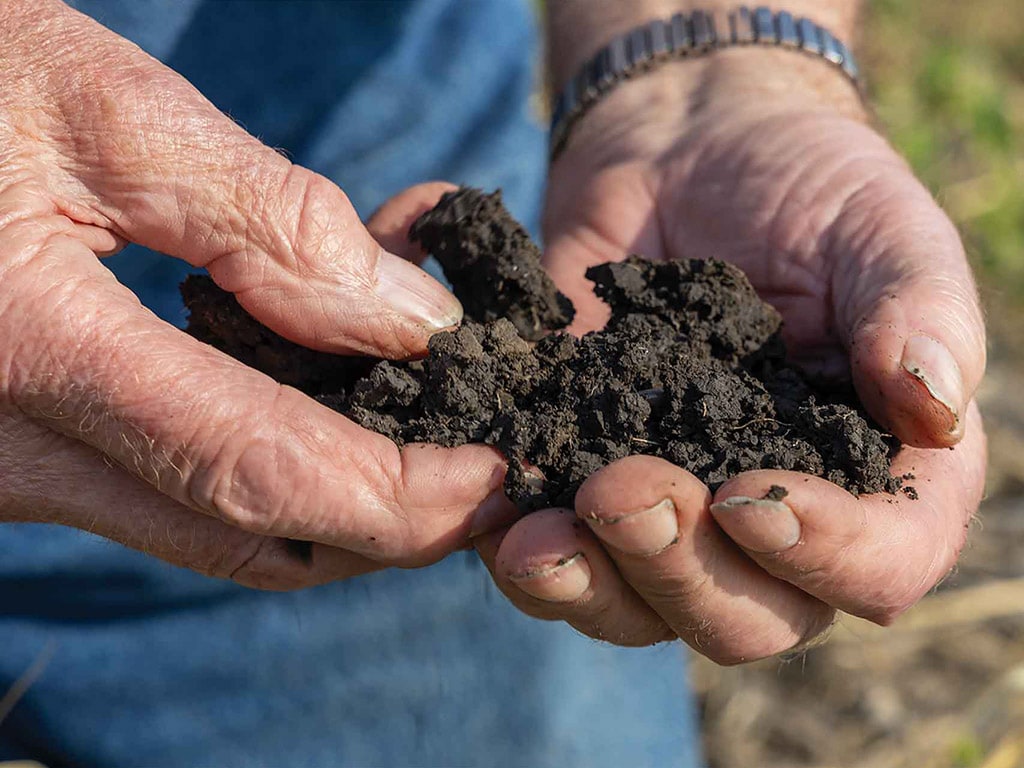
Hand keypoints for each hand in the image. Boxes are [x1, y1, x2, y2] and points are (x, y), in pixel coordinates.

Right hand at [0, 0, 516, 588]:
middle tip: (481, 481)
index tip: (491, 477)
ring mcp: (1, 470)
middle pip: (240, 534)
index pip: (251, 466)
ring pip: (205, 533)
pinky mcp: (14, 459)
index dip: (390, 494)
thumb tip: (412, 321)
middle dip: (381, 527)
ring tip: (426, 451)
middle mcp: (3, 452)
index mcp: (23, 348)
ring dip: (330, 513)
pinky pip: (164, 499)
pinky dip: (264, 483)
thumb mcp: (95, 106)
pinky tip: (328, 426)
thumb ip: (263, 217)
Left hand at [476, 49, 986, 660]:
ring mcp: (674, 515)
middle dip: (681, 571)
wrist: (688, 152)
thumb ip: (918, 311)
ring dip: (587, 586)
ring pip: (639, 609)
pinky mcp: (583, 485)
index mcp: (875, 475)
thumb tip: (936, 407)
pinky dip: (517, 547)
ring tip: (534, 538)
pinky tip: (488, 508)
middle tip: (621, 492)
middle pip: (746, 618)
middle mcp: (778, 523)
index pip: (881, 565)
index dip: (828, 557)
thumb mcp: (879, 227)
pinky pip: (554, 556)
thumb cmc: (806, 186)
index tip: (751, 496)